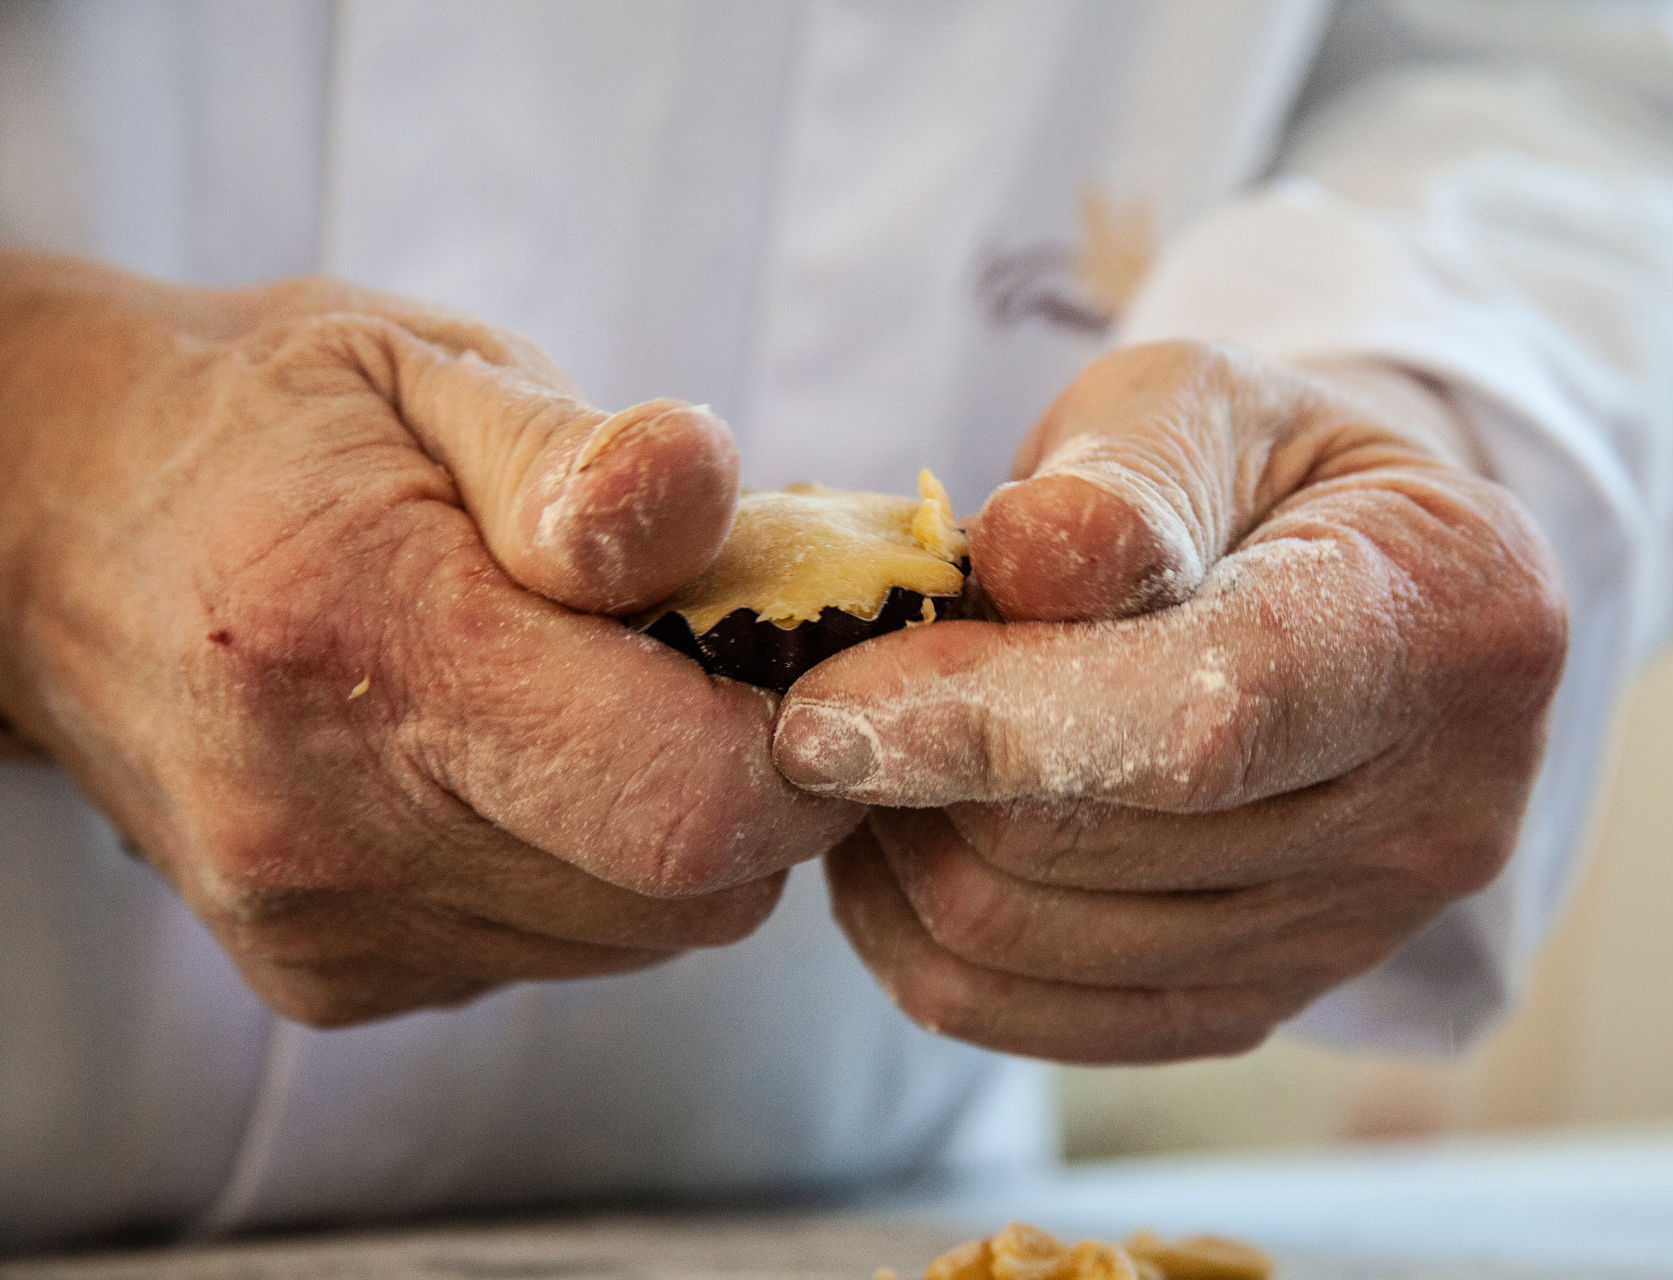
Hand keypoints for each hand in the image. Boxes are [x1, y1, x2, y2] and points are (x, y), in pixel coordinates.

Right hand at [0, 252, 860, 1025]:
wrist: (50, 529)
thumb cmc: (271, 428)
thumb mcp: (427, 373)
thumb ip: (579, 459)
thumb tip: (713, 499)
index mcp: (364, 643)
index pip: (688, 800)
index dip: (805, 746)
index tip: (811, 664)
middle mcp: (326, 825)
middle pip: (685, 894)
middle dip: (756, 790)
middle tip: (718, 667)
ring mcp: (320, 928)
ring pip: (636, 939)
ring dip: (669, 833)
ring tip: (601, 702)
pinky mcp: (327, 980)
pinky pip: (555, 953)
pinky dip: (585, 872)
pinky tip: (516, 766)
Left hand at [774, 341, 1565, 1063]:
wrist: (1347, 581)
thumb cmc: (1261, 469)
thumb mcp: (1200, 403)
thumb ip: (1118, 478)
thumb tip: (1012, 562)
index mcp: (1450, 627)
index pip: (1197, 722)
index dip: (987, 723)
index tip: (818, 711)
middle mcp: (1434, 816)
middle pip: (1085, 845)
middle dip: (914, 768)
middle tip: (838, 687)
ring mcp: (1353, 935)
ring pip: (1032, 941)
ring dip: (901, 847)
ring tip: (877, 744)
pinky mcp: (1264, 1000)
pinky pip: (1034, 1019)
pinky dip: (922, 936)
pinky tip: (903, 837)